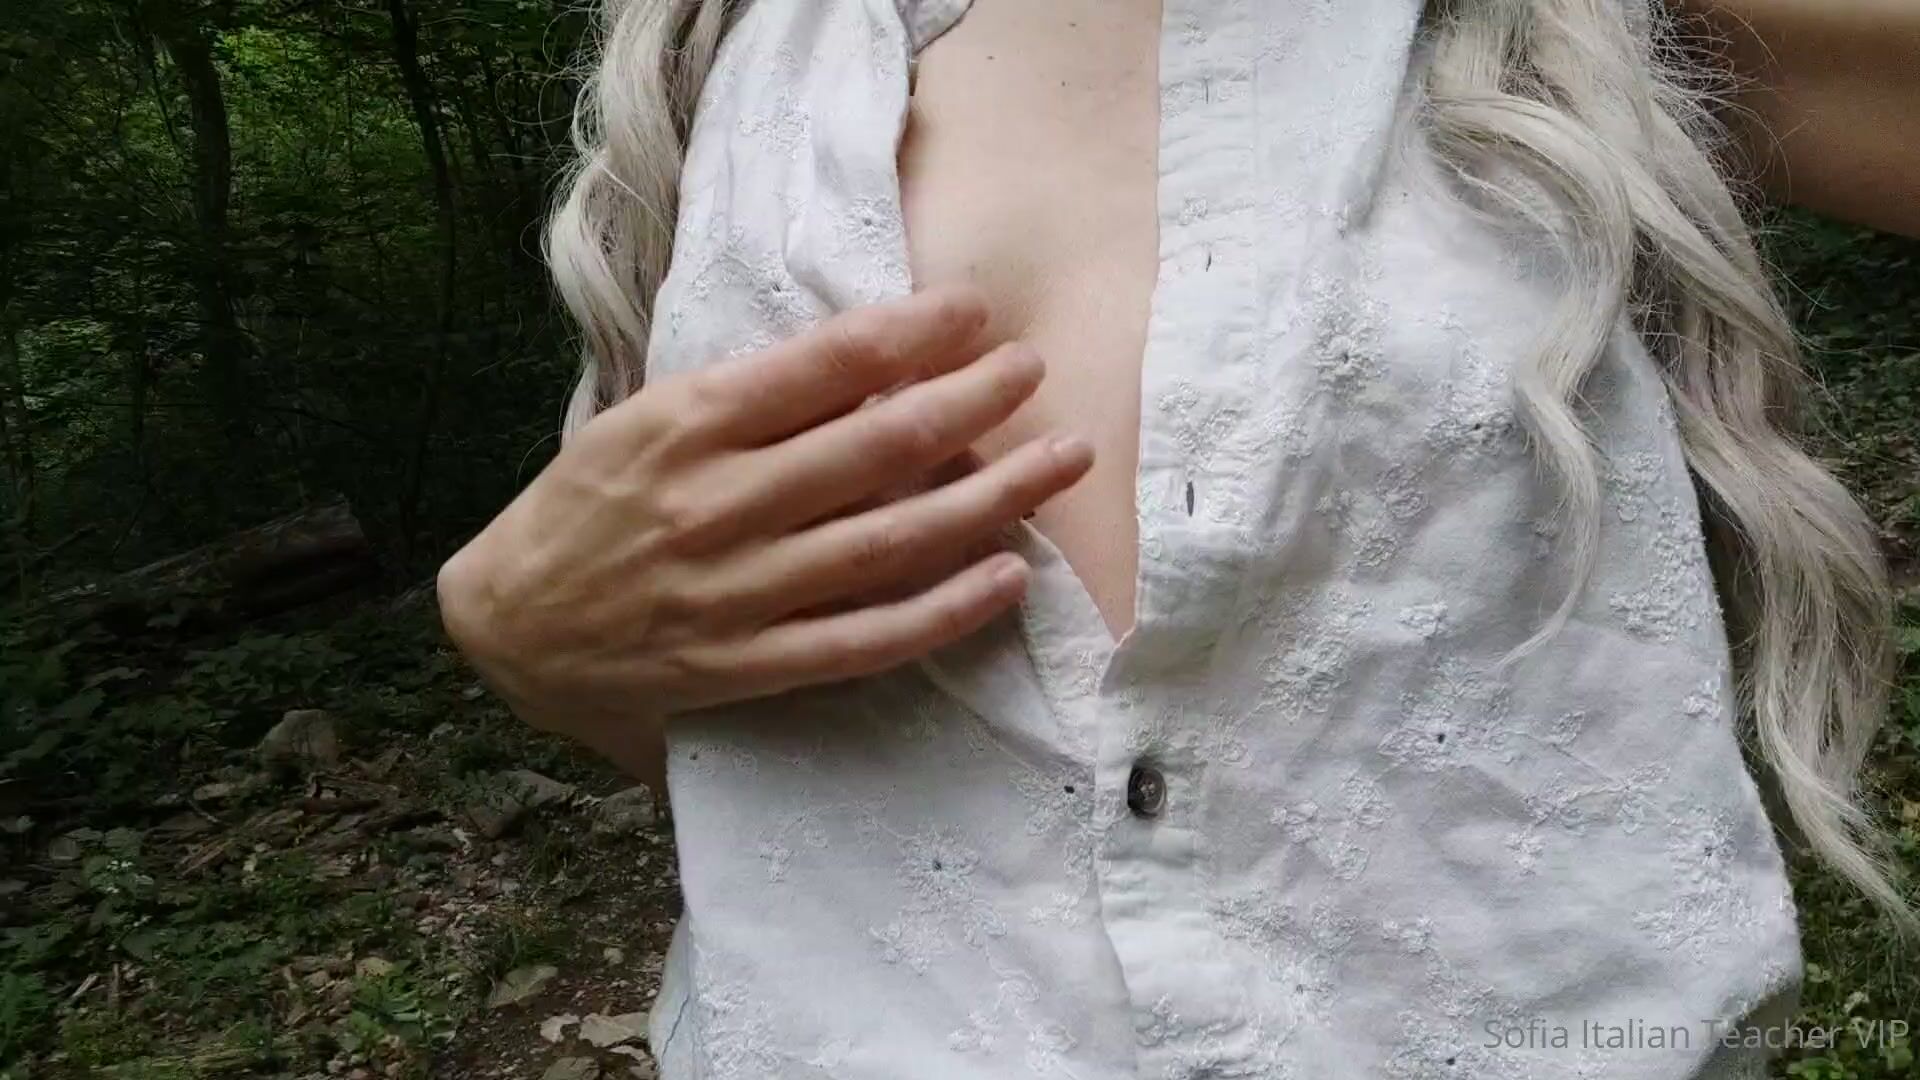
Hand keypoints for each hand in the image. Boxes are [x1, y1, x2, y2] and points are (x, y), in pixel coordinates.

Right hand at [436, 285, 1093, 783]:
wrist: (511, 626)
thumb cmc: (589, 505)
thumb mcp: (647, 419)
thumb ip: (749, 396)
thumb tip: (873, 360)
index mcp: (688, 424)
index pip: (823, 363)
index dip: (912, 331)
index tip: (974, 308)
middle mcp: (718, 503)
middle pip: (875, 445)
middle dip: (972, 401)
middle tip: (1034, 369)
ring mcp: (738, 591)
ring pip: (888, 541)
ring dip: (989, 498)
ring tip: (1062, 459)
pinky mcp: (748, 665)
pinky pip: (866, 639)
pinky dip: (942, 611)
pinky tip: (1008, 579)